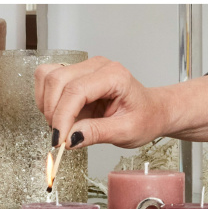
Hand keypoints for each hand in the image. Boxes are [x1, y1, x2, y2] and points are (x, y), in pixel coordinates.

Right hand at [35, 56, 207, 149]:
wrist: (159, 111)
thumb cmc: (150, 118)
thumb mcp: (127, 133)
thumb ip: (96, 134)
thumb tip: (67, 140)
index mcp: (112, 75)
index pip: (75, 92)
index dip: (63, 119)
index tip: (59, 143)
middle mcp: (98, 65)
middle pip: (55, 81)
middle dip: (53, 113)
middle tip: (63, 139)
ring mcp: (87, 67)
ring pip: (48, 78)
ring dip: (49, 106)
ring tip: (66, 129)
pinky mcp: (80, 74)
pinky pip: (50, 80)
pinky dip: (49, 100)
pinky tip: (65, 117)